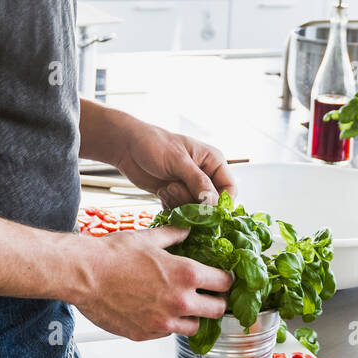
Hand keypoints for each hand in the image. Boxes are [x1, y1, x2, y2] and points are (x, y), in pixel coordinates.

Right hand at [76, 225, 232, 340]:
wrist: (84, 274)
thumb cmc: (113, 255)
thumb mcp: (150, 237)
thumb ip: (175, 235)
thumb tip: (187, 230)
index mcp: (185, 274)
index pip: (224, 283)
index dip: (226, 280)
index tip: (224, 279)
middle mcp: (179, 301)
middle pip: (217, 310)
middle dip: (217, 302)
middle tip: (210, 295)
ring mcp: (163, 321)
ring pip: (195, 327)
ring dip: (194, 317)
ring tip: (184, 305)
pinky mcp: (146, 334)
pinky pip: (168, 333)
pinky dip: (169, 324)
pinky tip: (160, 310)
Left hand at [111, 118, 235, 209]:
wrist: (127, 147)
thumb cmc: (153, 144)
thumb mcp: (178, 161)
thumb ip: (197, 182)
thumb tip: (213, 203)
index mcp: (213, 161)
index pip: (229, 189)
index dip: (221, 203)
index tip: (206, 209)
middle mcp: (205, 175)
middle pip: (212, 204)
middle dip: (194, 202)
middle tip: (175, 188)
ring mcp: (190, 187)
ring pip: (196, 210)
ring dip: (179, 203)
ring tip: (166, 187)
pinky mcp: (177, 195)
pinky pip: (182, 212)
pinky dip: (171, 207)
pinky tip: (161, 192)